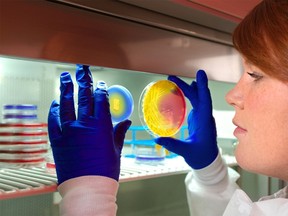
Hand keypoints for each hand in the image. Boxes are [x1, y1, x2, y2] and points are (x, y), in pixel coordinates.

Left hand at [48, 65, 130, 184]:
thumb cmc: (106, 171)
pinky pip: (54, 121)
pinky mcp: (58, 140)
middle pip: (84, 97)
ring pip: (66, 104)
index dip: (100, 89)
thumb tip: (127, 121)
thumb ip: (119, 132)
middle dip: (83, 81)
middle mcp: (85, 124)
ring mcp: (69, 131)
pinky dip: (54, 111)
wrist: (88, 188)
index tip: (100, 83)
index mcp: (102, 126)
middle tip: (82, 69)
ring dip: (66, 89)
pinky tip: (55, 103)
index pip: (101, 100)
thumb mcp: (116, 150)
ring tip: (65, 77)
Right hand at [155, 70, 217, 168]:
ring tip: (177, 80)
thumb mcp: (186, 151)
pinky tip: (185, 90)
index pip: (204, 101)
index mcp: (205, 122)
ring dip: (188, 88)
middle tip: (172, 77)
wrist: (207, 161)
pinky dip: (189, 95)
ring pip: (197, 98)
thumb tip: (156, 138)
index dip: (201, 87)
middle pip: (198, 96)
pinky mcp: (198, 119)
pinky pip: (195, 103)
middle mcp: (205, 116)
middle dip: (187, 85)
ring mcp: (202, 117)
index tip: (199, 74)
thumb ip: (172, 144)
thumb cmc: (200, 156)